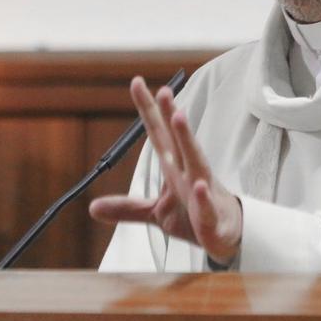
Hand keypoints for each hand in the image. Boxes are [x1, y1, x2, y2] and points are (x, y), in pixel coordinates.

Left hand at [89, 76, 242, 264]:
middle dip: (170, 115)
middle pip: (176, 140)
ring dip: (187, 139)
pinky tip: (200, 186)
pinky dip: (203, 197)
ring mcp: (202, 192)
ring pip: (195, 161)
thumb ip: (127, 207)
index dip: (148, 110)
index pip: (158, 134)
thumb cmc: (194, 216)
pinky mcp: (212, 217)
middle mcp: (188, 173)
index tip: (136, 82)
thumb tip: (93, 207)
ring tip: (179, 117)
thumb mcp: (156, 212)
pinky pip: (207, 206)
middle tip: (163, 90)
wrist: (226, 238)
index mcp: (174, 168)